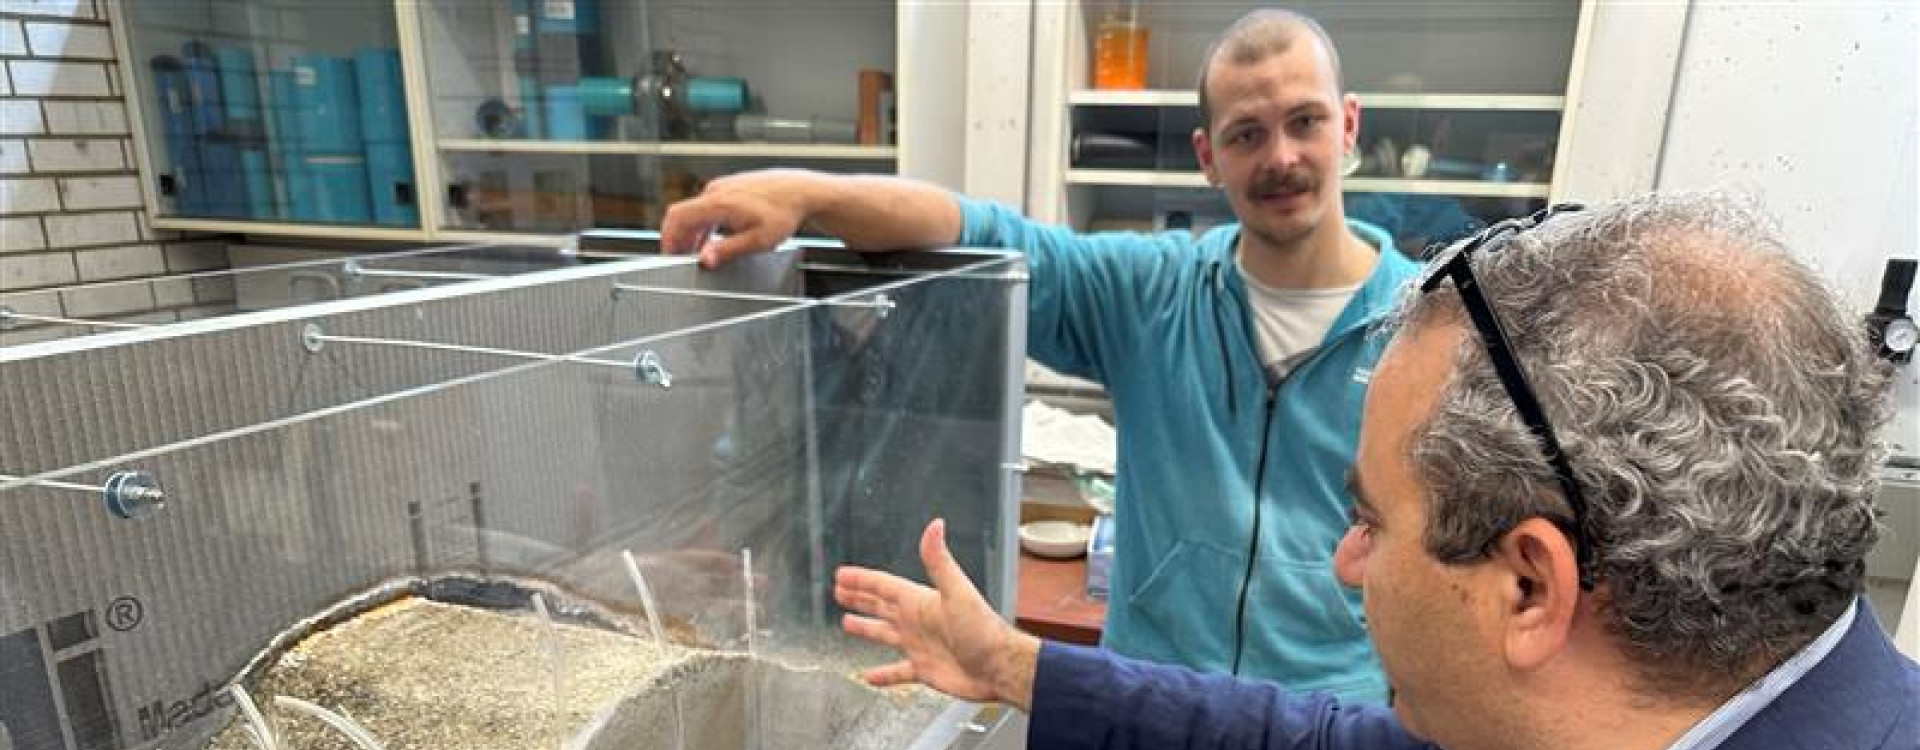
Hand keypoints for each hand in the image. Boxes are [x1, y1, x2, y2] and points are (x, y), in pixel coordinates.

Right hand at [660, 169, 823, 266]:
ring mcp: (722, 187)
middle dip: (678, 238)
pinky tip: (712, 239)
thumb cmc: (784, 214)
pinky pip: (707, 207)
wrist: (801, 191)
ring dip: (691, 232)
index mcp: (718, 203)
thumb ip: (728, 250)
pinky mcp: (730, 188)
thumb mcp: (758, 241)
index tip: (669, 255)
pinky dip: (703, 224)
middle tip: (679, 258)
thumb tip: (705, 259)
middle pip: (682, 214)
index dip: (668, 238)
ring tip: (696, 253)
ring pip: (695, 211)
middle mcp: (716, 191)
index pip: (678, 217)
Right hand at [834, 519, 1039, 709]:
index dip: (862, 579)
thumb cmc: (983, 629)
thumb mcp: (957, 591)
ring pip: (885, 634)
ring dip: (867, 629)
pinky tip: (869, 676)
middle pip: (881, 606)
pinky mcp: (925, 670)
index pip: (884, 585)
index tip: (842, 574)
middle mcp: (917, 621)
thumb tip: (934, 526)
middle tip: (840, 591)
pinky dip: (883, 674)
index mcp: (920, 601)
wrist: (999, 666)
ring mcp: (920, 645)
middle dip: (860, 598)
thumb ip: (940, 561)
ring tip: (847, 624)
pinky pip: (898, 671)